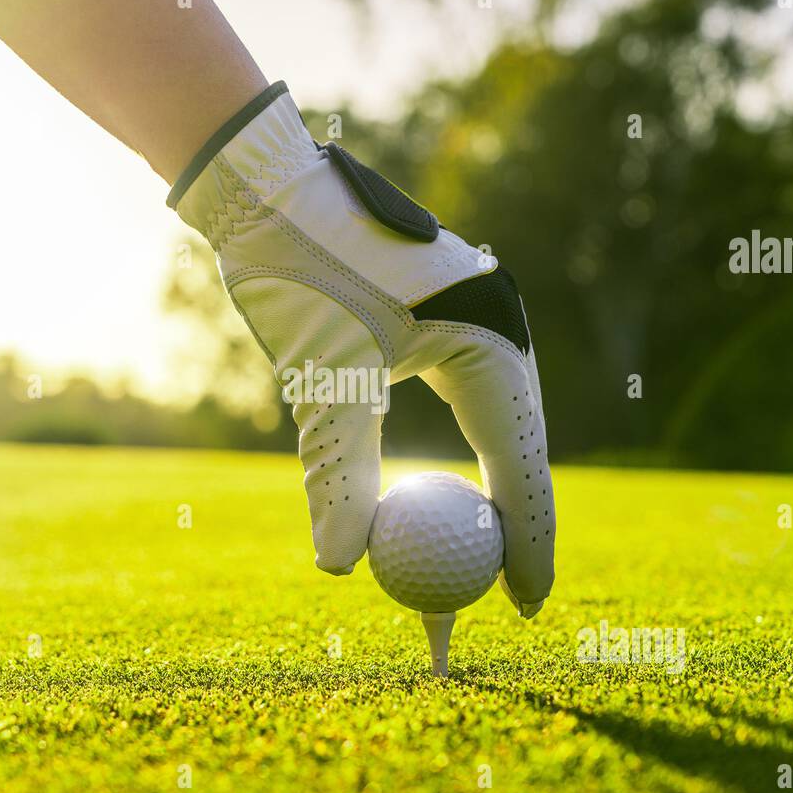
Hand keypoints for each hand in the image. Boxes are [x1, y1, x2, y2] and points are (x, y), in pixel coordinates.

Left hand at [170, 83, 554, 617]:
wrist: (265, 186)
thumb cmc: (294, 267)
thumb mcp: (318, 377)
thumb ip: (336, 471)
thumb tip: (340, 566)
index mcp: (491, 334)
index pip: (521, 458)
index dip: (528, 540)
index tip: (526, 606)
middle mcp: (500, 325)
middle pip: (522, 447)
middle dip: (517, 526)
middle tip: (512, 598)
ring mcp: (480, 319)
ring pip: (501, 428)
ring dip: (494, 495)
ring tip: (489, 565)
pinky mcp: (450, 319)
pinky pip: (472, 405)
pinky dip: (466, 457)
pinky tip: (455, 499)